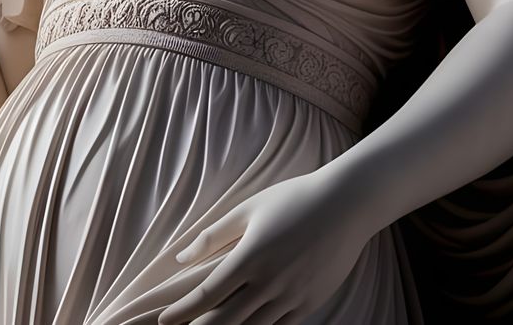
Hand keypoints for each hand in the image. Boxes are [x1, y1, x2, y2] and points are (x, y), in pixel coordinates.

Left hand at [157, 170, 372, 324]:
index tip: (165, 320)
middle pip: (226, 321)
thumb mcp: (248, 209)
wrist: (347, 205)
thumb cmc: (293, 199)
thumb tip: (181, 257)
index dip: (182, 311)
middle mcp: (270, 282)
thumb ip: (212, 236)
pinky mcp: (311, 303)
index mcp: (250, 257)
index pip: (207, 294)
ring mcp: (293, 296)